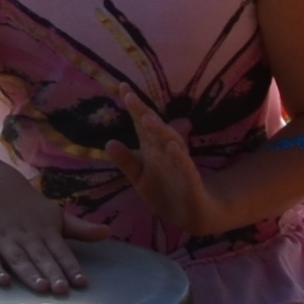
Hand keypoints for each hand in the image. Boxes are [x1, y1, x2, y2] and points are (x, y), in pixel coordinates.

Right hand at [0, 172, 86, 293]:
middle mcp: (26, 236)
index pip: (61, 251)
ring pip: (18, 259)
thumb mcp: (56, 216)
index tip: (82, 282)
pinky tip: (3, 281)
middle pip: (41, 257)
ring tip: (41, 287)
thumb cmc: (31, 208)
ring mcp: (4, 240)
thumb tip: (108, 232)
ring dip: (29, 273)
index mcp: (46, 231)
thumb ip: (80, 229)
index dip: (71, 266)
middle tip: (62, 289)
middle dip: (52, 273)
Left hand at [95, 82, 222, 248]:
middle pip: (153, 129)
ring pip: (169, 143)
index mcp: (153, 150)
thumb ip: (127, 161)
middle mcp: (166, 152)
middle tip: (129, 96)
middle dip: (142, 112)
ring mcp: (179, 165)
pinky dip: (180, 157)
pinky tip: (173, 147)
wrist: (194, 216)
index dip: (133, 107)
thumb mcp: (141, 179)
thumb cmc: (166, 193)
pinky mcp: (191, 181)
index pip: (142, 124)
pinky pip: (185, 167)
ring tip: (147, 118)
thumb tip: (110, 141)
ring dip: (159, 131)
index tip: (122, 86)